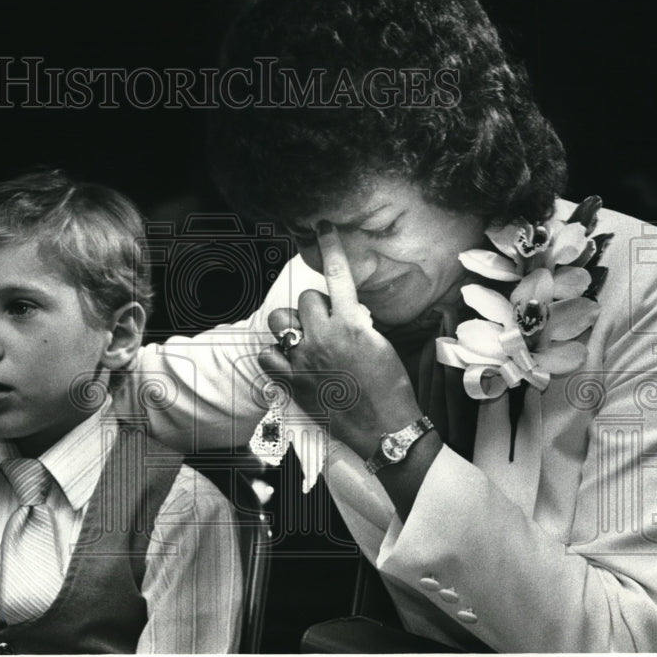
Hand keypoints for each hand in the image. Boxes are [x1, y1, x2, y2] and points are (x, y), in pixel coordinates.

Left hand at [259, 222, 421, 458]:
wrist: (385, 429)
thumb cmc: (390, 388)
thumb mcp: (382, 345)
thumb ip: (359, 323)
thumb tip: (346, 311)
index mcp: (351, 324)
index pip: (338, 276)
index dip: (330, 247)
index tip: (321, 227)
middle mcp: (324, 337)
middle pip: (305, 299)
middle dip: (315, 308)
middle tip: (328, 325)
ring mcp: (304, 359)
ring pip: (280, 322)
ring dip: (291, 326)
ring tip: (305, 339)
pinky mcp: (292, 382)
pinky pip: (266, 355)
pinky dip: (275, 355)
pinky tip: (289, 360)